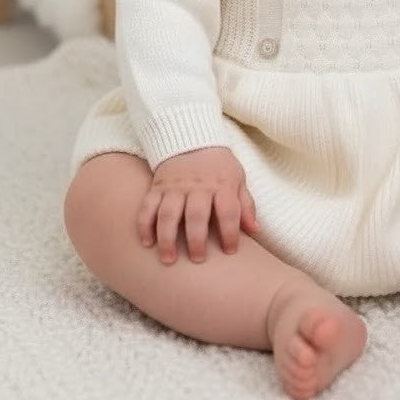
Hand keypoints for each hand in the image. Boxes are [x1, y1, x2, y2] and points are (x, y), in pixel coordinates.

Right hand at [138, 146, 258, 263]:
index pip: (228, 211)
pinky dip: (144, 224)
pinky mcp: (157, 186)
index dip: (230, 233)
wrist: (192, 140)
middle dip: (196, 240)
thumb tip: (255, 230)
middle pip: (196, 215)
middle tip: (197, 259)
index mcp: (222, 184)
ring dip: (167, 238)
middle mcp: (198, 186)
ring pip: (168, 213)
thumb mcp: (238, 179)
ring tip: (168, 259)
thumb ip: (245, 205)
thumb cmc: (219, 167)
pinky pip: (147, 206)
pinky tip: (146, 242)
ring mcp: (175, 186)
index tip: (230, 251)